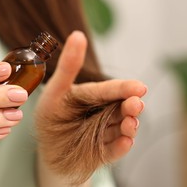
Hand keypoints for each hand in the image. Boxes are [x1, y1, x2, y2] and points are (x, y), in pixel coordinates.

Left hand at [35, 31, 146, 182]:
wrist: (47, 150)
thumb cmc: (50, 116)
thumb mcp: (55, 90)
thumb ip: (68, 66)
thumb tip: (78, 34)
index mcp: (93, 97)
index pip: (108, 91)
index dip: (123, 88)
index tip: (139, 87)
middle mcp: (104, 113)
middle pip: (120, 108)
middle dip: (130, 106)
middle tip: (135, 104)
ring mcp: (106, 133)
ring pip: (121, 128)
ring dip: (128, 126)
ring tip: (130, 123)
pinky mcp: (104, 152)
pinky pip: (114, 150)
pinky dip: (120, 147)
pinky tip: (125, 142)